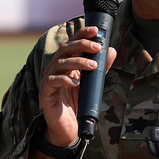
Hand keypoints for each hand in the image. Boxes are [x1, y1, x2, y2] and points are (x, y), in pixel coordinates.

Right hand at [38, 25, 116, 146]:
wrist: (67, 128)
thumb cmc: (77, 104)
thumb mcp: (92, 84)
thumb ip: (101, 68)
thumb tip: (112, 51)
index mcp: (65, 63)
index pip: (72, 43)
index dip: (82, 34)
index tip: (95, 30)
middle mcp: (54, 68)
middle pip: (64, 49)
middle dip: (81, 45)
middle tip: (97, 48)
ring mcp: (48, 80)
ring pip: (59, 64)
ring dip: (77, 62)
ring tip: (93, 66)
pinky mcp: (45, 93)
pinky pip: (52, 82)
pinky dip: (64, 80)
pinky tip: (76, 83)